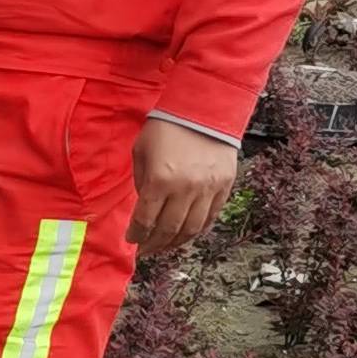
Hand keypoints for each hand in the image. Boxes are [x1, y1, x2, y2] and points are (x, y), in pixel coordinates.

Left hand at [130, 116, 238, 259]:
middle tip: (146, 250)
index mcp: (160, 180)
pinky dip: (197, 229)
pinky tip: (186, 232)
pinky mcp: (224, 186)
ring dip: (176, 242)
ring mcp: (208, 189)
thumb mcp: (141, 152)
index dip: (137, 236)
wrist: (203, 107)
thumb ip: (141, 183)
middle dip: (154, 244)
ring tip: (165, 245)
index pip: (145, 221)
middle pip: (168, 230)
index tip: (132, 240)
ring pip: (192, 229)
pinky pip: (211, 217)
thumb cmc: (166, 127)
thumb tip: (143, 209)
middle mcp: (186, 189)